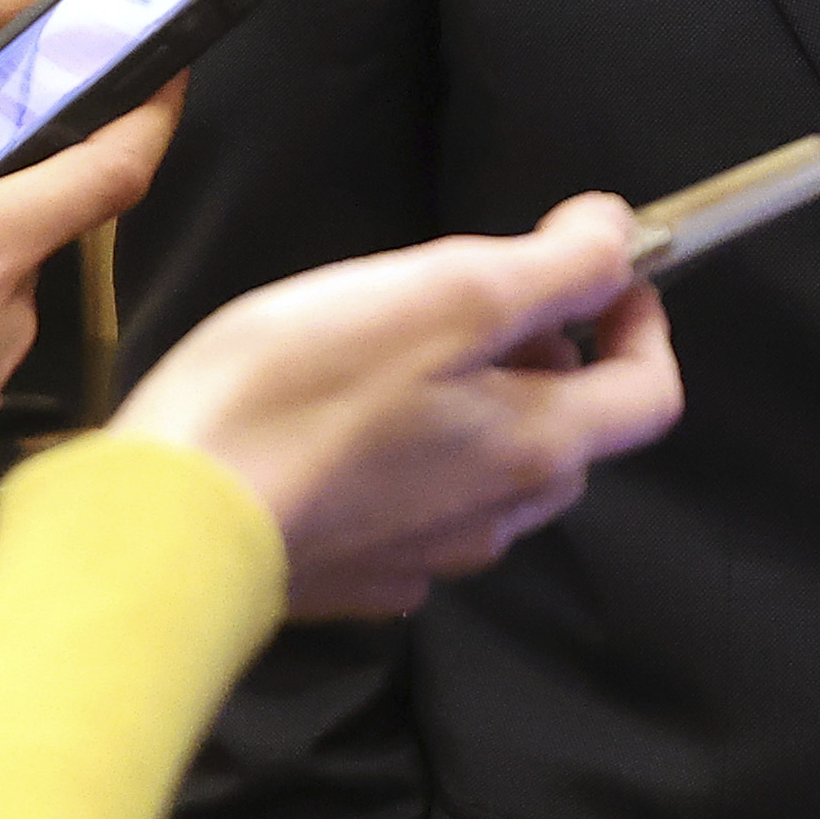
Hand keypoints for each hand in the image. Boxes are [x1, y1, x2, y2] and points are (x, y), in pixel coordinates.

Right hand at [116, 193, 683, 619]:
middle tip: (470, 299)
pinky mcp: (356, 579)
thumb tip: (618, 239)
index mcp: (537, 447)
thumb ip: (551, 268)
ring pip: (489, 474)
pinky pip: (415, 513)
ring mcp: (426, 560)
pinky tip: (339, 431)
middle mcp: (500, 519)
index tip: (602, 274)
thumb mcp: (439, 295)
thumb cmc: (297, 393)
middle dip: (545, 357)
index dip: (641, 322)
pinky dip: (406, 464)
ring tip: (391, 354)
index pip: (650, 394)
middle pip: (569, 432)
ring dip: (473, 410)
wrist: (168, 524)